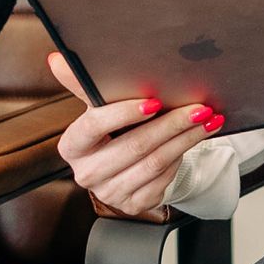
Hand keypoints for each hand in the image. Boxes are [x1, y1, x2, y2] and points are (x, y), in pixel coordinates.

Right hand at [46, 52, 224, 220]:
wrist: (122, 166)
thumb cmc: (110, 131)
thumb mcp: (96, 108)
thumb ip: (80, 84)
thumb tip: (57, 59)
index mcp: (72, 146)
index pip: (94, 126)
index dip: (124, 113)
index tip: (153, 101)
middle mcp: (87, 173)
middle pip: (133, 145)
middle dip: (170, 124)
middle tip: (197, 108)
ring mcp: (109, 192)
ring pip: (154, 163)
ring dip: (185, 139)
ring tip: (206, 121)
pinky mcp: (132, 204)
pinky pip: (162, 179)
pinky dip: (181, 157)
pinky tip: (193, 141)